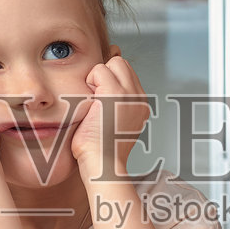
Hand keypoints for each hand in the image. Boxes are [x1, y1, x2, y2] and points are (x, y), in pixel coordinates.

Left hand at [70, 54, 151, 178]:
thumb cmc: (99, 150)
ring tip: (94, 102)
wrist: (102, 165)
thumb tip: (101, 90)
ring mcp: (130, 94)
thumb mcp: (113, 124)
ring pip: (114, 63)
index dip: (109, 79)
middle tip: (96, 99)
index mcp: (140, 105)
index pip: (126, 73)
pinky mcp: (116, 94)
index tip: (100, 100)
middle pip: (122, 64)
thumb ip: (115, 105)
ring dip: (98, 78)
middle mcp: (139, 98)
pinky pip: (99, 69)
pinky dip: (89, 82)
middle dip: (106, 74)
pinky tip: (90, 103)